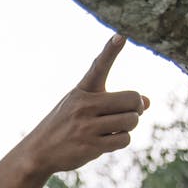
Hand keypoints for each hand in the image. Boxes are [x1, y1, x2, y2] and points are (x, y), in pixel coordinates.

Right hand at [18, 35, 149, 175]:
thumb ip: (115, 102)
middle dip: (136, 108)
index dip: (111, 50)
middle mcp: (84, 105)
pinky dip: (120, 140)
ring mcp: (86, 126)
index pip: (99, 67)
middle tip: (128, 113)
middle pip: (132, 99)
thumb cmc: (65, 125)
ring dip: (129, 126)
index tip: (121, 36)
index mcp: (82, 90)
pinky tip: (105, 141)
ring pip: (131, 121)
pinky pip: (124, 139)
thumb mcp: (83, 106)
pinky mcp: (90, 146)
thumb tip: (148, 102)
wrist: (39, 152)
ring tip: (113, 128)